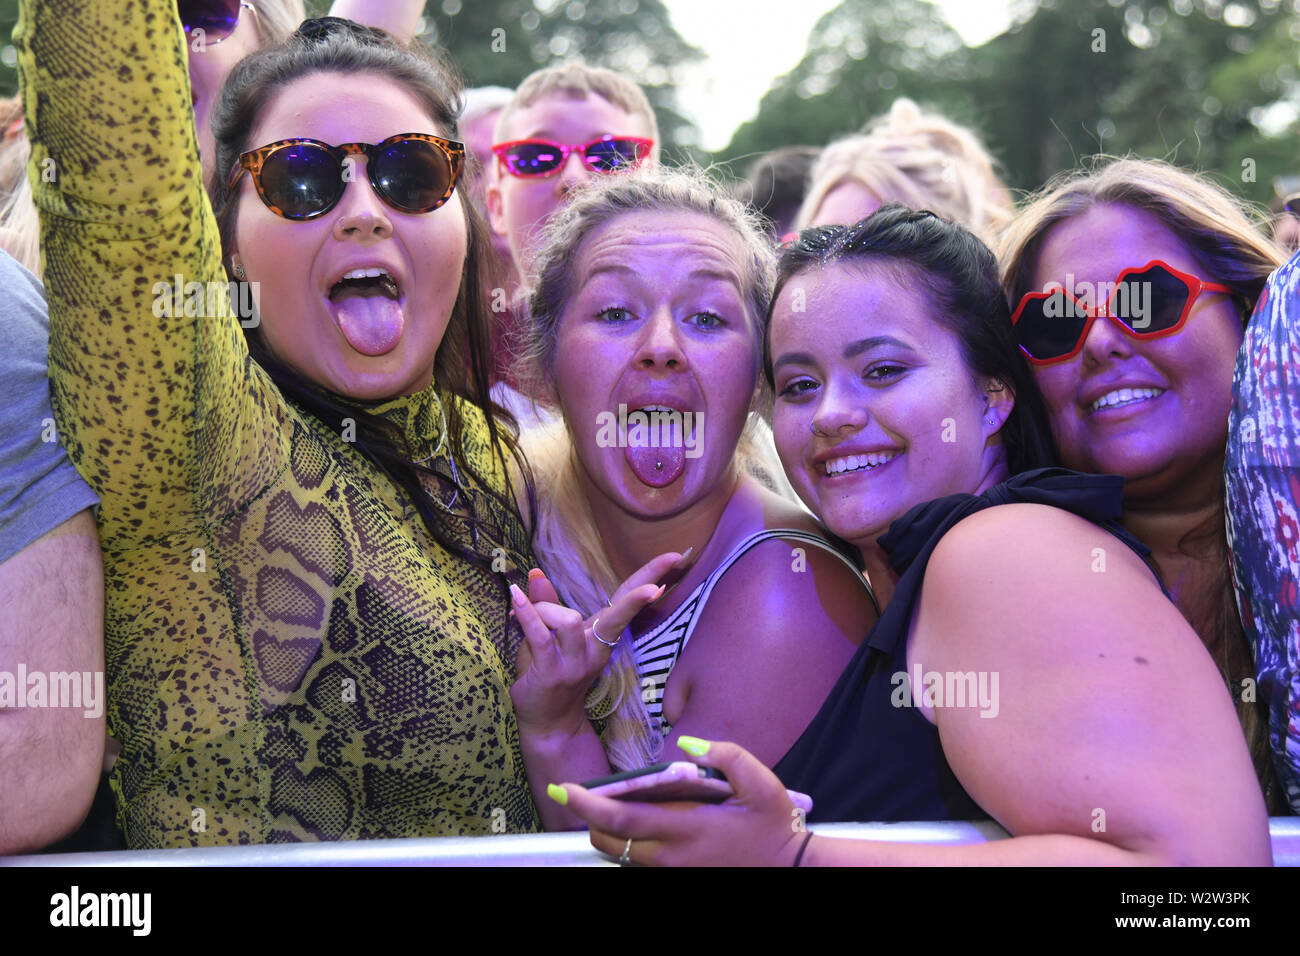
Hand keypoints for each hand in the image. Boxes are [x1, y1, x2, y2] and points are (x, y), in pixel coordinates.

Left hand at [509, 553, 682, 735]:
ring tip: (524, 607)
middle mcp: (595, 649)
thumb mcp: (549, 636)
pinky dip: (526, 614)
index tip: (675, 558)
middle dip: (639, 595)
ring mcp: (576, 663)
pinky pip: (540, 636)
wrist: (548, 725)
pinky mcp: (552, 672)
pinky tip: (516, 597)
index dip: (649, 578)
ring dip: (543, 608)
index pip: (626, 603)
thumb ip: (546, 603)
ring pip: (568, 620)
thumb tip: (537, 573)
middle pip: (619, 613)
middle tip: (661, 580)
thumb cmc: (549, 676)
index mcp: (600, 637)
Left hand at [551, 737, 808, 866]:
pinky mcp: (680, 878)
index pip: (621, 819)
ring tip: (608, 807)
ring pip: (621, 856)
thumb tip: (688, 745)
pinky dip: (629, 845)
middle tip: (583, 796)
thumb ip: (724, 755)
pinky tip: (641, 824)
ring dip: (607, 833)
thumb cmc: (774, 824)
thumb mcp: (760, 780)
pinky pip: (640, 864)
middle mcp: (673, 856)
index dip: (586, 806)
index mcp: (688, 828)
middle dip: (588, 820)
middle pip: (610, 842)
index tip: (565, 789)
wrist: (792, 869)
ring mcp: (675, 872)